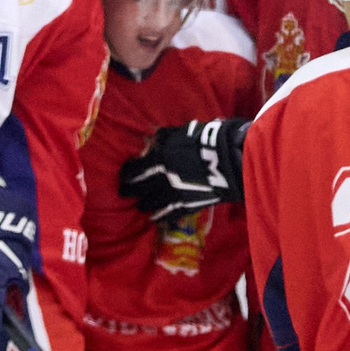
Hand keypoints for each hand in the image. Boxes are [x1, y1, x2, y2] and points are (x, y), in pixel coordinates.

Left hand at [120, 117, 249, 221]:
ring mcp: (173, 194)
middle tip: (124, 192)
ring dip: (143, 203)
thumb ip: (163, 138)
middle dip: (128, 190)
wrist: (227, 161)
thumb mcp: (180, 132)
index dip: (125, 173)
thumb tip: (152, 142)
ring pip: (150, 204)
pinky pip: (167, 214)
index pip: (132, 170)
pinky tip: (153, 218)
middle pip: (137, 189)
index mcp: (158, 159)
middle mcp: (161, 179)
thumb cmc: (204, 141)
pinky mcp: (186, 206)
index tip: (123, 175)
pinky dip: (159, 216)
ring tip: (140, 204)